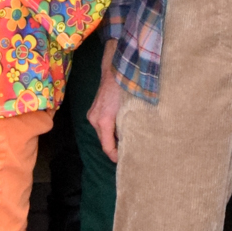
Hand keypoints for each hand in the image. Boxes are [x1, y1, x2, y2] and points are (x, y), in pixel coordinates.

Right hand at [87, 47, 123, 163]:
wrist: (116, 69)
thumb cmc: (125, 88)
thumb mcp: (131, 109)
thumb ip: (130, 125)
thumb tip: (138, 140)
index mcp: (103, 121)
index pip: (107, 147)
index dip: (116, 157)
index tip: (125, 162)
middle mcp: (94, 119)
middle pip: (104, 142)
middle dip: (115, 149)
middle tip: (130, 153)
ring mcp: (92, 115)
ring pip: (102, 134)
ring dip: (113, 139)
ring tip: (127, 142)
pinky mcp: (94, 110)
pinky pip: (101, 127)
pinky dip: (110, 131)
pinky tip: (121, 130)